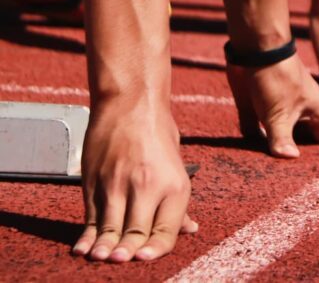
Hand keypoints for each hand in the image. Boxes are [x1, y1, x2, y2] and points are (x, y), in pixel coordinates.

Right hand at [73, 105, 197, 262]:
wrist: (131, 102)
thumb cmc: (159, 134)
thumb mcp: (177, 166)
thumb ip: (179, 203)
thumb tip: (189, 229)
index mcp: (174, 186)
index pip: (166, 231)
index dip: (154, 250)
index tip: (142, 258)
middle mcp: (146, 187)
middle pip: (136, 232)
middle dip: (127, 252)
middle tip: (120, 261)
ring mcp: (117, 184)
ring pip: (109, 227)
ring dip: (104, 247)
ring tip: (101, 258)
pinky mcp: (94, 180)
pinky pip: (91, 214)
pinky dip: (87, 233)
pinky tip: (83, 247)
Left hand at [227, 55, 318, 157]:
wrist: (254, 48)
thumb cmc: (276, 78)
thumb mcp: (279, 115)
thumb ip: (283, 140)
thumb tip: (290, 158)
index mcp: (317, 110)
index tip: (310, 167)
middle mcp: (301, 110)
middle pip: (302, 138)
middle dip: (294, 151)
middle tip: (284, 171)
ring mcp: (280, 107)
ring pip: (279, 133)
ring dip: (271, 146)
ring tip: (265, 166)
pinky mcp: (259, 105)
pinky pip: (257, 128)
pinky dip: (253, 137)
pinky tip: (247, 148)